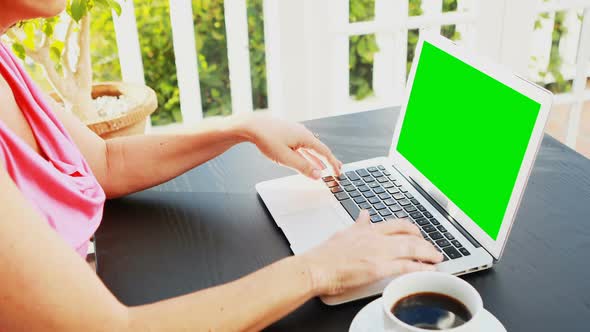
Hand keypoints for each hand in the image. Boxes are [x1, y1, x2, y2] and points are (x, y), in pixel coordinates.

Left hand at [236, 113, 341, 178]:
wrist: (251, 126)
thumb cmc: (267, 139)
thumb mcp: (286, 158)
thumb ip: (303, 167)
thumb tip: (318, 175)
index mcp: (306, 137)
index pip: (325, 152)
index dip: (333, 164)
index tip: (338, 172)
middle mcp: (303, 133)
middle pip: (319, 149)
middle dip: (328, 161)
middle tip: (336, 170)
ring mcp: (295, 132)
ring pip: (310, 148)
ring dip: (316, 159)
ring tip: (322, 168)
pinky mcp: (287, 133)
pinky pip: (301, 146)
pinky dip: (306, 155)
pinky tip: (306, 159)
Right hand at [300, 211, 442, 295]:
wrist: (316, 267)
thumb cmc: (325, 255)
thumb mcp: (344, 233)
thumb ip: (358, 224)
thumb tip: (364, 215)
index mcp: (367, 230)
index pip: (396, 224)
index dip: (411, 228)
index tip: (417, 233)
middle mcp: (376, 238)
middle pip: (408, 235)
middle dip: (424, 242)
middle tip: (432, 248)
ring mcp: (378, 252)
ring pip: (411, 249)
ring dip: (427, 253)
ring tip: (436, 258)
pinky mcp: (378, 268)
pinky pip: (406, 267)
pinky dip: (420, 268)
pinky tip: (428, 270)